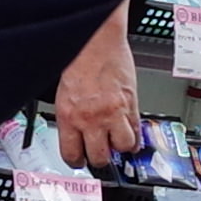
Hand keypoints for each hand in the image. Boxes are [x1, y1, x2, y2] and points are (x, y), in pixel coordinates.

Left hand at [49, 19, 145, 169]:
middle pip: (99, 157)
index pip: (71, 154)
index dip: (76, 161)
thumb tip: (75, 131)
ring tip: (116, 142)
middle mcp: (91, 118)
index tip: (79, 160)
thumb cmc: (79, 58)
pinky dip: (135, 136)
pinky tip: (130, 134)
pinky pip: (136, 130)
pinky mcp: (131, 105)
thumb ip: (71, 115)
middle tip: (99, 154)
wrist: (97, 40)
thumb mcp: (64, 92)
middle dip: (99, 159)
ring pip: (122, 148)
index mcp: (69, 115)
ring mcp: (114, 113)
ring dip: (119, 148)